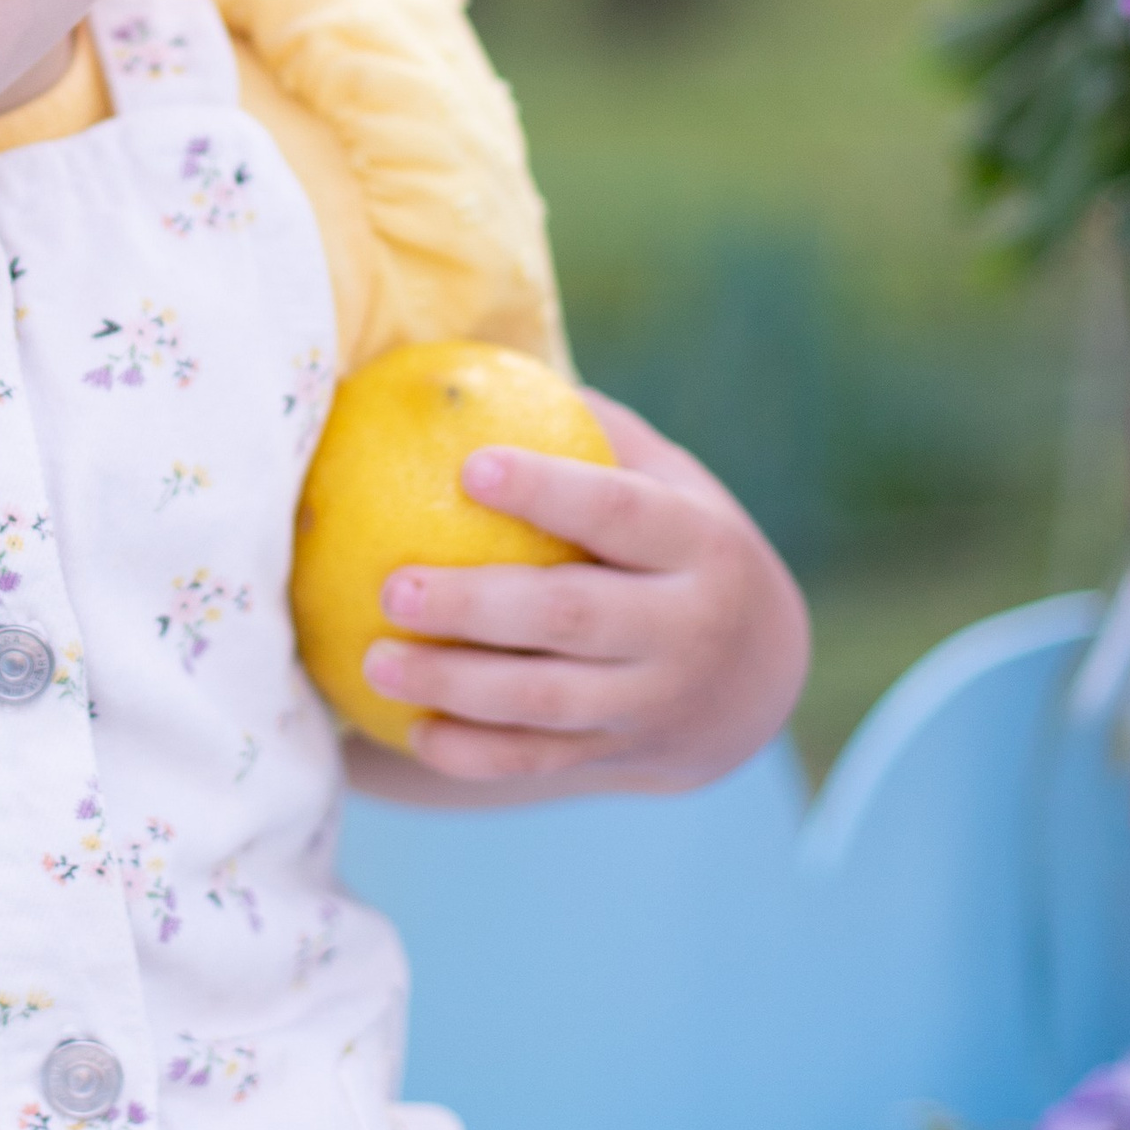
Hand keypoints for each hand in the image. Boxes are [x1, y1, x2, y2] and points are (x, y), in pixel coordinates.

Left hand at [348, 391, 807, 805]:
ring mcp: (653, 701)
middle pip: (573, 616)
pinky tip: (408, 732)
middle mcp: (684, 627)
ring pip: (547, 700)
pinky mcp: (619, 753)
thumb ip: (591, 431)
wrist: (756, 679)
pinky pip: (538, 761)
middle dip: (478, 605)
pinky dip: (472, 752)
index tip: (470, 466)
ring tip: (374, 662)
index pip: (619, 512)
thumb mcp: (667, 479)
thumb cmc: (674, 543)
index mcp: (697, 543)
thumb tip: (471, 368)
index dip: (548, 490)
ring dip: (455, 686)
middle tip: (394, 587)